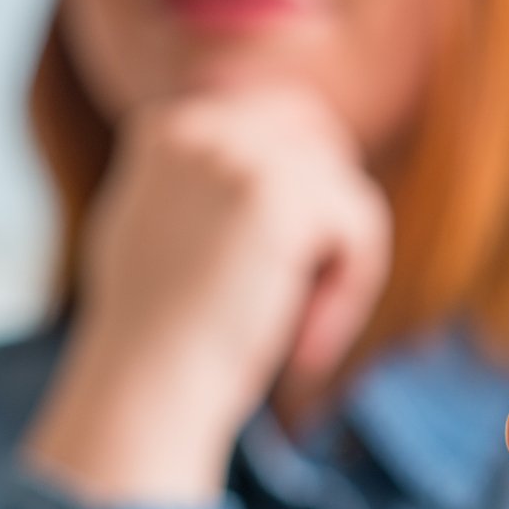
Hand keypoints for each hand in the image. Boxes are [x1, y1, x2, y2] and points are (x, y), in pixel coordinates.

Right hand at [25, 86, 390, 506]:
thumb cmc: (151, 336)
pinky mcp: (281, 197)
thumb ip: (202, 182)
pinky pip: (361, 227)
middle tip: (308, 288)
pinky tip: (306, 348)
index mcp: (167, 128)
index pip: (276, 118)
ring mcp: (241, 156)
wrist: (146, 390)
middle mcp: (201, 127)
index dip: (298, 193)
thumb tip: (269, 164)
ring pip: (344, 188)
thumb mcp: (157, 228)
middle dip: (327, 206)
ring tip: (297, 331)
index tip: (275, 271)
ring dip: (339, 264)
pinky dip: (350, 292)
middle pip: (319, 135)